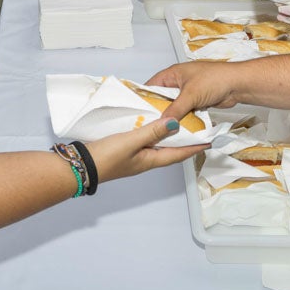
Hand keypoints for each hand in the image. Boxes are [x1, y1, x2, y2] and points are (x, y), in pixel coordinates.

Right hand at [84, 116, 206, 184]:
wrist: (81, 167)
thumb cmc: (106, 157)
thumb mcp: (132, 141)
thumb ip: (153, 132)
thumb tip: (176, 124)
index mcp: (150, 160)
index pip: (178, 154)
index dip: (193, 147)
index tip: (208, 141)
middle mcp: (145, 160)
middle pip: (169, 150)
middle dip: (183, 141)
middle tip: (195, 128)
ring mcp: (134, 156)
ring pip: (156, 144)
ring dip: (167, 135)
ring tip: (175, 122)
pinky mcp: (123, 151)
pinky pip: (144, 140)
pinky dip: (151, 132)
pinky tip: (148, 123)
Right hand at [147, 61, 240, 122]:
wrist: (238, 84)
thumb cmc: (215, 79)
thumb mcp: (191, 95)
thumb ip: (175, 109)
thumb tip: (163, 122)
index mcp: (172, 74)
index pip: (151, 86)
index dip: (142, 98)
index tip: (135, 113)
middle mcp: (178, 82)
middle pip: (161, 98)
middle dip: (156, 111)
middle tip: (146, 125)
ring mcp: (187, 93)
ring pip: (173, 107)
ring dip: (170, 117)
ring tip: (159, 131)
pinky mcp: (196, 102)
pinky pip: (183, 112)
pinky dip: (181, 119)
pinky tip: (176, 130)